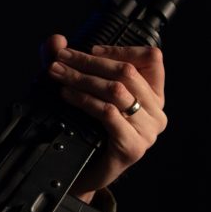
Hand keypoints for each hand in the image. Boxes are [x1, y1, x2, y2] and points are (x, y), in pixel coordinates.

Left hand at [42, 33, 166, 199]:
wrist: (83, 171)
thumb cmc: (86, 130)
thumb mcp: (80, 91)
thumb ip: (68, 64)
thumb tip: (55, 40)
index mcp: (152, 94)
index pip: (152, 58)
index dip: (121, 49)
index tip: (91, 49)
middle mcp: (156, 111)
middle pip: (127, 72)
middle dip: (88, 62)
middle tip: (59, 58)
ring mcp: (147, 130)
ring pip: (116, 90)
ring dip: (81, 78)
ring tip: (57, 74)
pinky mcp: (132, 146)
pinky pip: (108, 113)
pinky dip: (84, 100)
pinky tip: (66, 95)